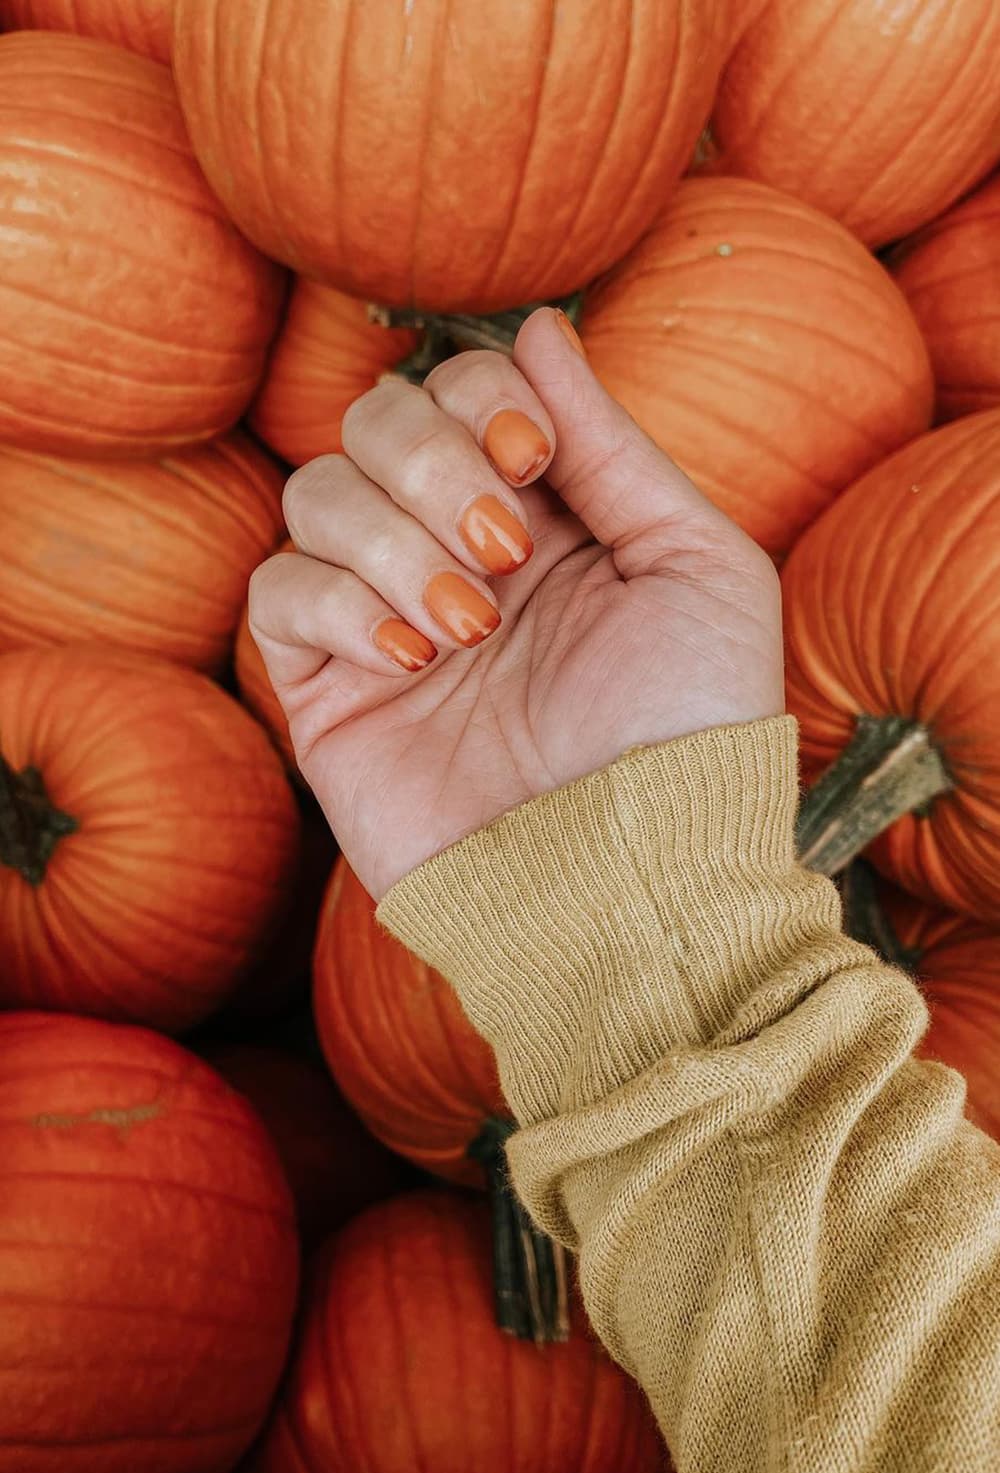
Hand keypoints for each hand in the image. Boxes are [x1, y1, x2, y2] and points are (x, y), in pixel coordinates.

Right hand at [250, 309, 783, 899]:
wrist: (631, 877)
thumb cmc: (688, 729)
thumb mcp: (696, 566)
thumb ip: (614, 444)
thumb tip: (541, 329)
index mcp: (548, 515)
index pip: (465, 391)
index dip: (482, 399)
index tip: (533, 463)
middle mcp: (457, 554)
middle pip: (374, 419)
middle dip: (430, 460)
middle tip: (504, 552)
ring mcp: (386, 619)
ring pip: (315, 493)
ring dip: (393, 542)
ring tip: (470, 630)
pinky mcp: (326, 691)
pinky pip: (277, 592)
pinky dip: (338, 605)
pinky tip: (414, 661)